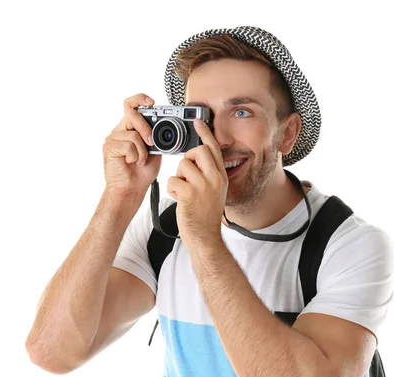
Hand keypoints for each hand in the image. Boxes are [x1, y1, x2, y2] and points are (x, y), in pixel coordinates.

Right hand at [103, 93, 161, 203]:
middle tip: (151, 143)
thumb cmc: (142, 173)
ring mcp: (113, 138)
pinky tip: (132, 163)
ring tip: (140, 161)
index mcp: (130, 129)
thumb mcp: (155, 151)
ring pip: (133, 133)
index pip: (131, 105)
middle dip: (146, 128)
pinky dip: (135, 156)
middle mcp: (120, 130)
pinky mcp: (109, 147)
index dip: (140, 99)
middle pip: (132, 113)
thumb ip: (157, 137)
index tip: (152, 102)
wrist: (131, 189)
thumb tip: (167, 126)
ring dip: (142, 150)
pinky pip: (128, 145)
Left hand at [167, 118, 227, 250]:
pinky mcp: (190, 193)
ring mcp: (203, 185)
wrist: (205, 236)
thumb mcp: (214, 192)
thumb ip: (208, 174)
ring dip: (178, 178)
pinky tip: (179, 198)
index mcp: (221, 176)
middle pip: (197, 151)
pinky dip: (172, 189)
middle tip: (186, 174)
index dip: (205, 133)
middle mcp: (214, 178)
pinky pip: (173, 179)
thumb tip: (196, 157)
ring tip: (184, 192)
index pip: (213, 149)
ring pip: (182, 165)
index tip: (198, 122)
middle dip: (187, 159)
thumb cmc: (206, 216)